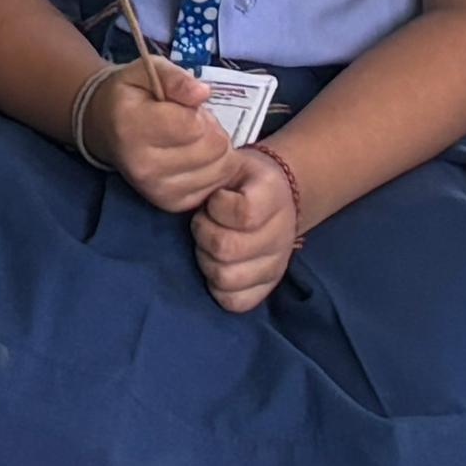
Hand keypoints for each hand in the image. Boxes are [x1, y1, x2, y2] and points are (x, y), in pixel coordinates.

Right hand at [85, 53, 235, 217]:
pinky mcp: (170, 204)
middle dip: (211, 130)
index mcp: (132, 126)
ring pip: (220, 169)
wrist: (105, 129)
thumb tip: (203, 92)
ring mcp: (156, 189)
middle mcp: (142, 165)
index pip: (192, 125)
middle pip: (212, 148)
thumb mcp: (148, 71)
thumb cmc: (130, 95)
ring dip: (216, 151)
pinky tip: (196, 159)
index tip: (186, 107)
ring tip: (194, 140)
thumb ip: (175, 78)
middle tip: (193, 123)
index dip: (198, 112)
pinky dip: (214, 170)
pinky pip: (216, 186)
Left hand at [191, 142, 300, 312]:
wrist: (275, 195)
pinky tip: (216, 264)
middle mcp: (281, 234)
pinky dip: (218, 287)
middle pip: (228, 248)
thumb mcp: (230, 162)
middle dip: (203, 233)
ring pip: (227, 278)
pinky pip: (235, 302)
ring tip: (208, 243)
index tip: (212, 200)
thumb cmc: (240, 179)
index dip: (217, 207)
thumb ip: (211, 174)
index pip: (244, 213)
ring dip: (206, 260)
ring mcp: (277, 265)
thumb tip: (183, 191)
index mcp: (272, 195)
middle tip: (203, 221)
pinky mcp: (268, 287)